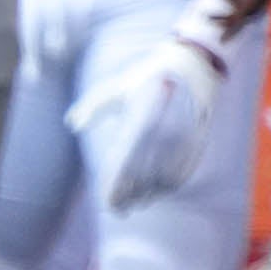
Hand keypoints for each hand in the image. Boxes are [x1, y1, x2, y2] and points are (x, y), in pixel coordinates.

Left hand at [68, 0, 240, 208]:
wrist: (193, 61)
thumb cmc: (148, 74)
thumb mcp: (118, 87)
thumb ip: (94, 107)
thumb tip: (73, 124)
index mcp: (140, 121)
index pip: (123, 167)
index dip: (115, 190)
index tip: (108, 204)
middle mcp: (162, 134)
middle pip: (142, 180)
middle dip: (129, 197)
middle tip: (119, 207)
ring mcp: (182, 140)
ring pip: (163, 182)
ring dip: (148, 194)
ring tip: (136, 200)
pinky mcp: (197, 142)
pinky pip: (182, 174)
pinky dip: (168, 186)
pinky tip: (157, 188)